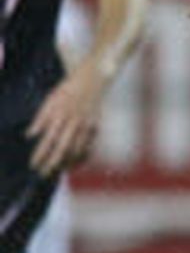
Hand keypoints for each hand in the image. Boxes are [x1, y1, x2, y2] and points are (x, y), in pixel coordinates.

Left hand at [26, 60, 105, 174]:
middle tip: (44, 174)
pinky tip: (75, 162)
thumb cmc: (68, 88)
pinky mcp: (95, 126)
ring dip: (67, 162)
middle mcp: (72, 122)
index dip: (40, 154)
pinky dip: (81, 156)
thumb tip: (30, 135)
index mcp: (59, 114)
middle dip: (52, 163)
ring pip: (76, 149)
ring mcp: (86, 125)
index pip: (47, 139)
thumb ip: (41, 118)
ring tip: (59, 171)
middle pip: (61, 148)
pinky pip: (88, 146)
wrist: (94, 79)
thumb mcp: (50, 99)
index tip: (34, 165)